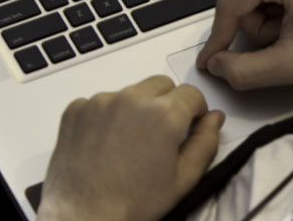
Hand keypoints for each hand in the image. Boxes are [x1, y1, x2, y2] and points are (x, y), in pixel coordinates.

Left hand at [37, 76, 223, 220]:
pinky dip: (107, 116)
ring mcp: (101, 102)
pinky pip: (101, 101)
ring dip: (136, 108)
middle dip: (168, 104)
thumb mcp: (183, 179)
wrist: (83, 216)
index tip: (189, 125)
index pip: (192, 93)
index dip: (195, 111)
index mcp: (164, 114)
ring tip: (130, 143)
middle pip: (162, 85)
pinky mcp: (78, 109)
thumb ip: (205, 142)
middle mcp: (132, 99)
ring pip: (131, 92)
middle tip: (160, 135)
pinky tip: (106, 143)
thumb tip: (214, 118)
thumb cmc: (130, 204)